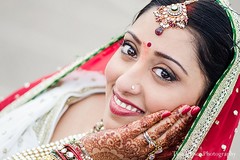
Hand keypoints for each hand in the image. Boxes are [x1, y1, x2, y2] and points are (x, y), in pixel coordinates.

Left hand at [81, 105, 199, 159]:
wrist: (85, 158)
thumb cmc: (108, 154)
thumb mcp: (131, 155)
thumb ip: (148, 149)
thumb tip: (167, 148)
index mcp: (144, 155)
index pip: (168, 143)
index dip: (182, 132)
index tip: (192, 120)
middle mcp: (142, 152)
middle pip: (168, 136)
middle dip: (183, 123)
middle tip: (195, 110)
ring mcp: (132, 145)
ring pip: (158, 132)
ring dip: (174, 120)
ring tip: (186, 109)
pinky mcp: (121, 137)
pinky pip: (140, 128)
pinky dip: (153, 119)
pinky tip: (164, 112)